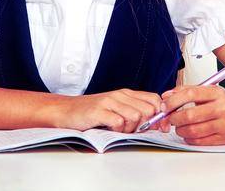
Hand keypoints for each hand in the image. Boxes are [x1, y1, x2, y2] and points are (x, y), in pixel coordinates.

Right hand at [44, 88, 161, 132]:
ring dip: (130, 128)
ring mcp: (109, 102)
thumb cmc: (91, 112)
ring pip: (135, 116)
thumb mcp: (116, 108)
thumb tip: (156, 124)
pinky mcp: (98, 111)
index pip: (154, 99)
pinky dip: (117, 130)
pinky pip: (118, 122)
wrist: (65, 110)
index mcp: (126, 93)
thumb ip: (134, 111)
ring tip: (118, 130)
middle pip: (148, 110)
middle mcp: (120, 95)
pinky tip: (109, 129)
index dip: (159, 115)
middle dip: (144, 124)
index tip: (157, 127)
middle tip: (132, 130)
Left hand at [159, 85, 224, 144]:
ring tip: (180, 126)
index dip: (173, 101)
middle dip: (174, 118)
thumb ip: (187, 91)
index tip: (164, 106)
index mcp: (217, 93)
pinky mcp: (223, 139)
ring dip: (180, 129)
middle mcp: (222, 108)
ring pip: (192, 130)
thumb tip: (167, 96)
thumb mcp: (210, 91)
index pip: (190, 94)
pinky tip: (189, 133)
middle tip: (170, 118)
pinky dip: (188, 138)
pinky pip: (198, 141)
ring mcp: (223, 125)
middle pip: (189, 115)